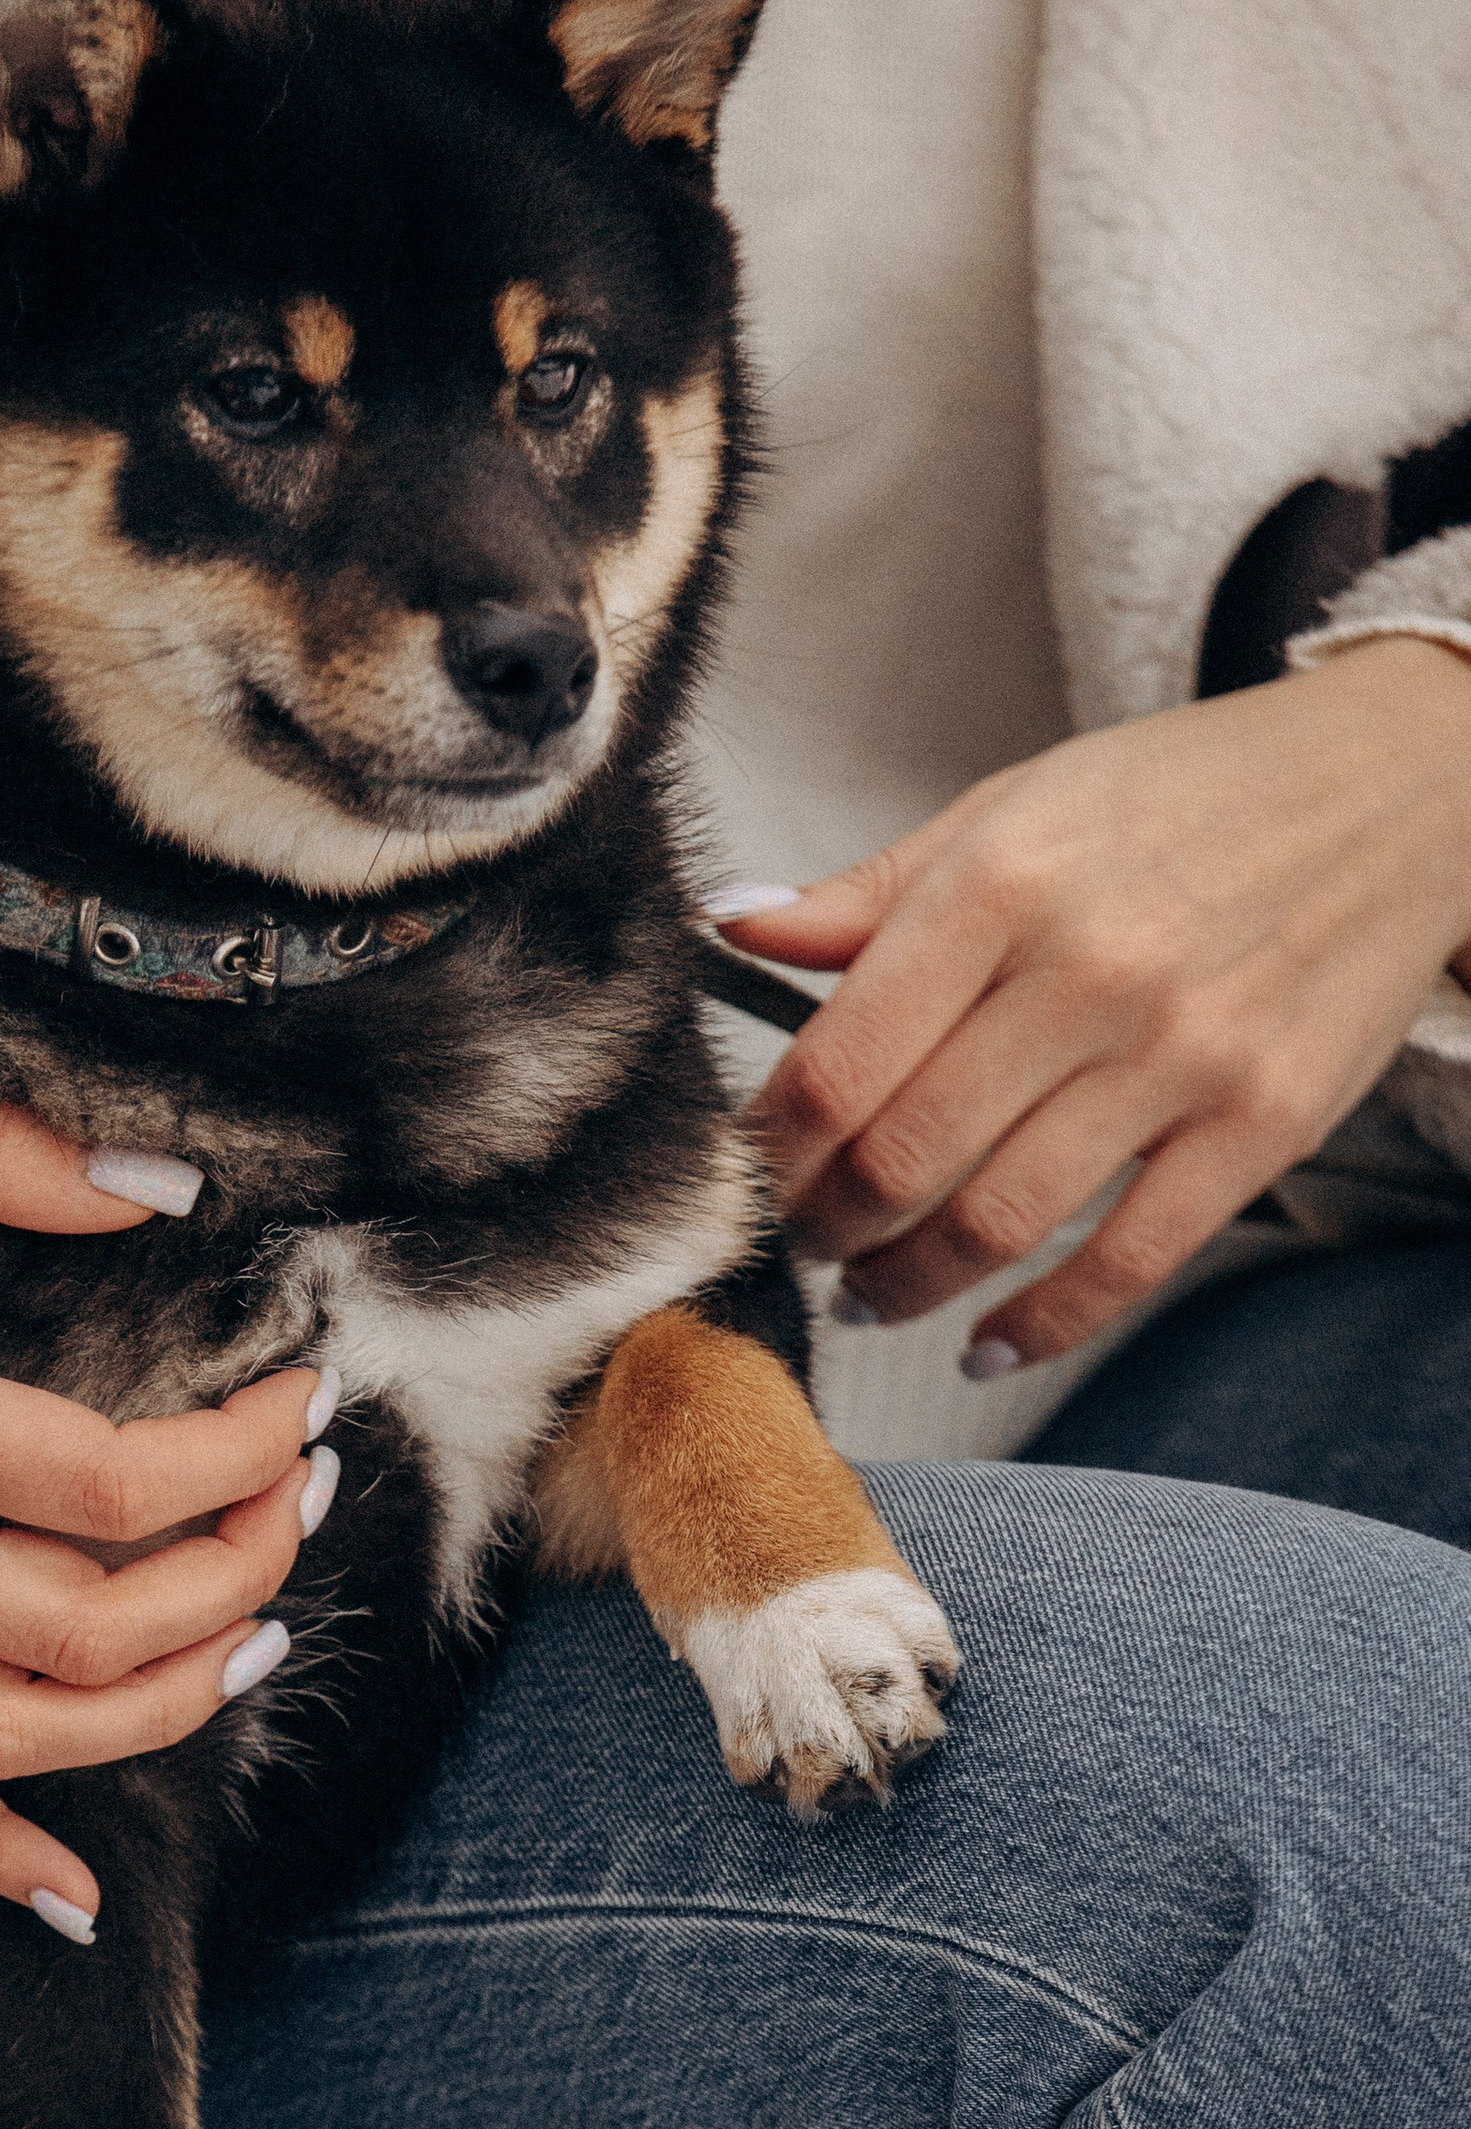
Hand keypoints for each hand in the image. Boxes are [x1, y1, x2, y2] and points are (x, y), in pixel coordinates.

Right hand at [0, 1102, 333, 1930]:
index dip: (234, 1459)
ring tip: (251, 1644)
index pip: (105, 1485)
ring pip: (14, 1734)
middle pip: (86, 1627)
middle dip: (232, 1576)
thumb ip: (8, 1157)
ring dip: (157, 1713)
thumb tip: (168, 1184)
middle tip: (301, 1503)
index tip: (300, 1406)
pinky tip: (78, 1896)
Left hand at [720, 637, 1470, 1374]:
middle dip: (825, 1226)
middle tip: (802, 1245)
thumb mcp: (1013, 806)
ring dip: (908, 1284)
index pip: (836, 1061)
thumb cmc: (1187, 795)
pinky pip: (1129, 1259)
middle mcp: (1088, 970)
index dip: (767, 1149)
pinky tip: (989, 1343)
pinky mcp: (1263, 1123)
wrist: (1396, 786)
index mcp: (1001, 884)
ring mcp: (1182, 1054)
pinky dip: (1044, 1323)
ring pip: (999, 1221)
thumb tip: (731, 925)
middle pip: (903, 1154)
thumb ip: (871, 890)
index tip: (743, 1179)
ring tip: (870, 1293)